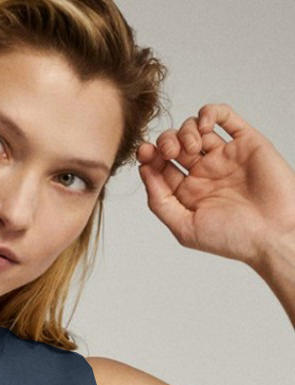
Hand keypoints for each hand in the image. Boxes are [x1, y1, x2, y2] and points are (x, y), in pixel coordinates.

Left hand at [136, 103, 294, 270]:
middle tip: (169, 152)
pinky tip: (204, 125)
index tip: (144, 154)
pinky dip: (210, 113)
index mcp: (188, 193)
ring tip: (192, 148)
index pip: (160, 167)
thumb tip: (144, 172)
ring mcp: (224, 156)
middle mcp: (205, 173)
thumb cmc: (233, 238)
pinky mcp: (246, 142)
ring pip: (195, 128)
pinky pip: (225, 117)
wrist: (273, 233)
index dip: (149, 157)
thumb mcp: (186, 228)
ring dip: (185, 130)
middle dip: (165, 142)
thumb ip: (161, 202)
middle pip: (174, 144)